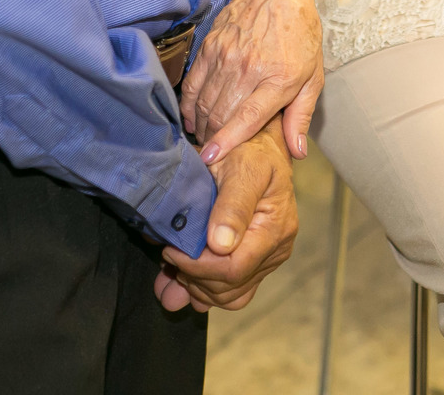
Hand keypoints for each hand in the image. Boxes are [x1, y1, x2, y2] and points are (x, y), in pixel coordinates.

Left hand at [154, 116, 296, 310]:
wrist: (258, 147)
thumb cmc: (250, 151)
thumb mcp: (242, 167)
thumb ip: (233, 205)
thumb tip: (221, 245)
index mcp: (274, 228)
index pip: (233, 269)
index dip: (197, 267)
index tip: (170, 250)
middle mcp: (275, 249)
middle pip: (229, 287)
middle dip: (192, 278)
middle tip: (167, 255)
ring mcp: (267, 258)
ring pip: (230, 296)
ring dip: (195, 289)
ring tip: (170, 271)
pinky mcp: (256, 261)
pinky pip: (233, 291)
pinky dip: (205, 291)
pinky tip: (183, 281)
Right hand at [180, 0, 322, 162]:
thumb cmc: (300, 33)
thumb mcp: (313, 75)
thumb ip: (301, 115)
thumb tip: (297, 151)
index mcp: (279, 78)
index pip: (248, 117)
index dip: (228, 141)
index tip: (212, 159)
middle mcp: (249, 68)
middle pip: (221, 113)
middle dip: (213, 139)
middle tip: (210, 157)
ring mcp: (226, 56)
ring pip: (205, 101)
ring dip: (201, 125)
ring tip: (203, 140)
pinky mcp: (210, 47)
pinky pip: (193, 83)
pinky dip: (189, 104)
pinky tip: (191, 118)